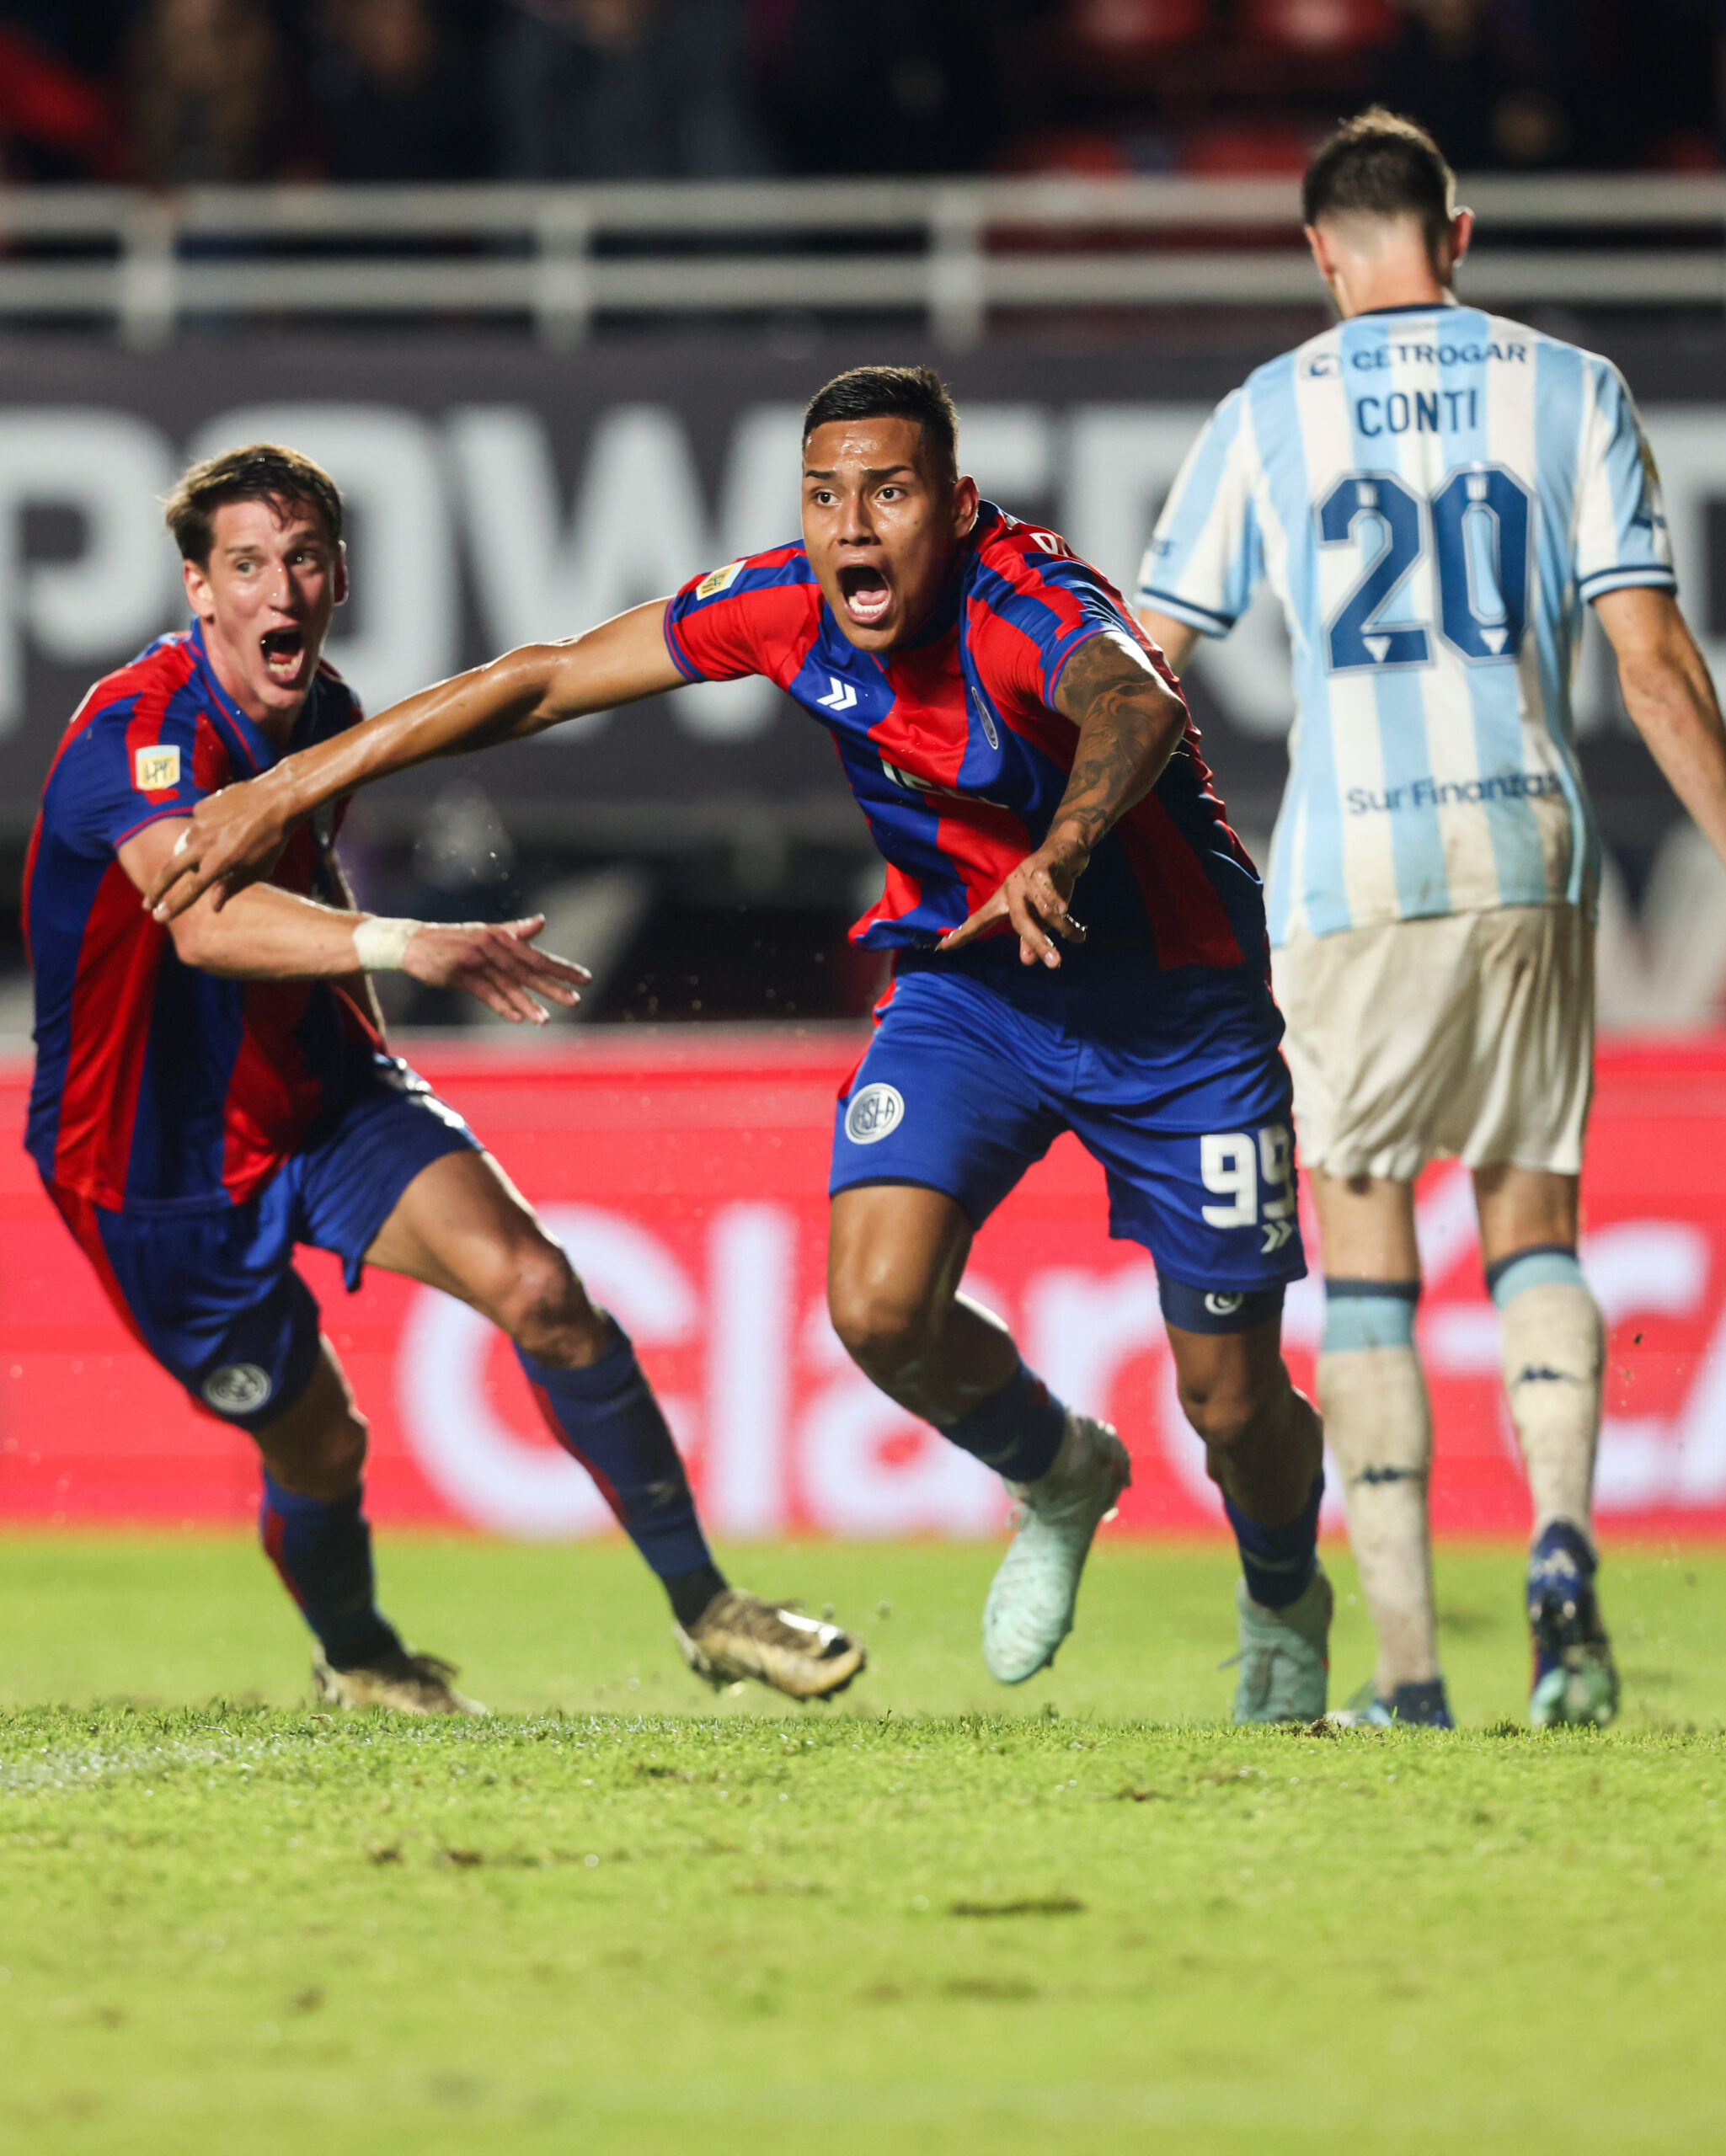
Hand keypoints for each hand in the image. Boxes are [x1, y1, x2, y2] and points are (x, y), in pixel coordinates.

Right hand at [143, 780, 294, 920]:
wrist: (278, 798)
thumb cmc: (272, 838)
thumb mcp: (258, 868)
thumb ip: (233, 886)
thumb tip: (214, 906)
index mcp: (220, 862)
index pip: (191, 890)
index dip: (174, 906)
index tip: (159, 917)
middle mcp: (204, 843)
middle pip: (171, 870)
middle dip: (157, 889)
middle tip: (148, 904)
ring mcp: (200, 823)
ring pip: (186, 847)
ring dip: (194, 856)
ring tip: (219, 852)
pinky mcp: (201, 808)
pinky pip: (197, 827)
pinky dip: (206, 834)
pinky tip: (227, 827)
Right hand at [400, 915, 590, 1023]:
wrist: (414, 941)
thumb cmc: (454, 939)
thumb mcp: (486, 932)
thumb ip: (515, 930)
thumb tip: (541, 921)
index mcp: (502, 937)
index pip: (537, 956)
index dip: (561, 968)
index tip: (584, 979)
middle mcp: (493, 946)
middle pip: (528, 970)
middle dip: (553, 987)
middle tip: (575, 1001)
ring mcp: (476, 960)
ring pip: (507, 985)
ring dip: (527, 1003)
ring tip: (545, 1020)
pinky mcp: (459, 974)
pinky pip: (484, 992)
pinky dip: (500, 1005)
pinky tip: (516, 1018)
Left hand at [937, 838, 1087, 967]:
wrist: (1067, 849)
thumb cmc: (1050, 885)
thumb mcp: (1040, 914)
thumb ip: (1031, 936)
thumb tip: (1027, 961)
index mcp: (1004, 900)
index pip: (980, 920)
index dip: (963, 934)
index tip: (942, 947)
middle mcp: (1010, 888)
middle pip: (1019, 920)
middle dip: (1037, 942)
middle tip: (1054, 963)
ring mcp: (1025, 875)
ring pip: (1041, 907)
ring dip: (1061, 924)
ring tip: (1078, 937)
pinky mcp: (1042, 863)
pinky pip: (1047, 884)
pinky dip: (1056, 899)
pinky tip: (1064, 910)